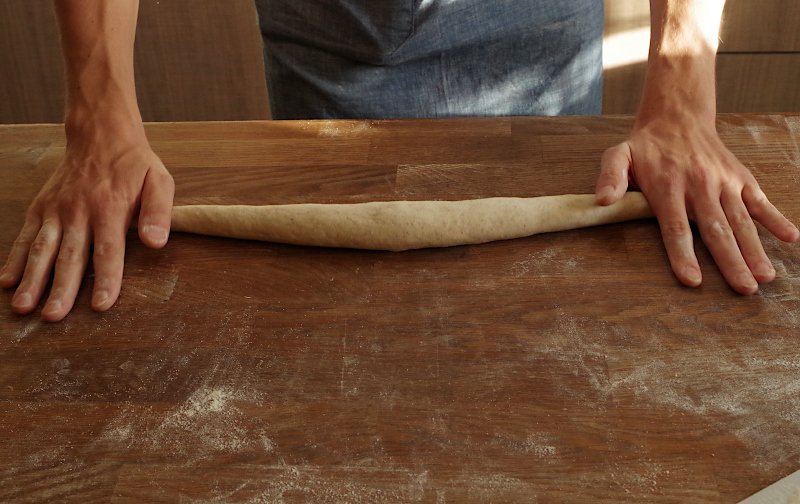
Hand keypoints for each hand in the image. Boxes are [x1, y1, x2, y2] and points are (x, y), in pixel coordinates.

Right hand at [0, 123, 173, 320]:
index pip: (108, 251)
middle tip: (53, 317)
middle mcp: (79, 211)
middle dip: (61, 289)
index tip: (101, 305)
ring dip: (33, 279)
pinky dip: (15, 259)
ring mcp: (56, 210)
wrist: (100, 134)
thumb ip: (158, 211)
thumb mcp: (159, 180)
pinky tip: (7, 282)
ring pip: (42, 249)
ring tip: (24, 307)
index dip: (106, 279)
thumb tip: (156, 241)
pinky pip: (25, 236)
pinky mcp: (41, 208)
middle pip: (70, 256)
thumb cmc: (134, 164)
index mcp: (110, 208)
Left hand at [595, 116, 799, 293]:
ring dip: (755, 249)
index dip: (683, 254)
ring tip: (765, 276)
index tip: (692, 280)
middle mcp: (699, 186)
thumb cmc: (645, 146)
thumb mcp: (619, 156)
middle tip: (744, 289)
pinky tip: (791, 238)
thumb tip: (601, 201)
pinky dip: (776, 218)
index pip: (676, 227)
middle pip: (716, 230)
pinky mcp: (740, 179)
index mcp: (668, 187)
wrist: (677, 116)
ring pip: (741, 220)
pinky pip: (760, 201)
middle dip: (731, 261)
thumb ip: (610, 178)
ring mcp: (724, 182)